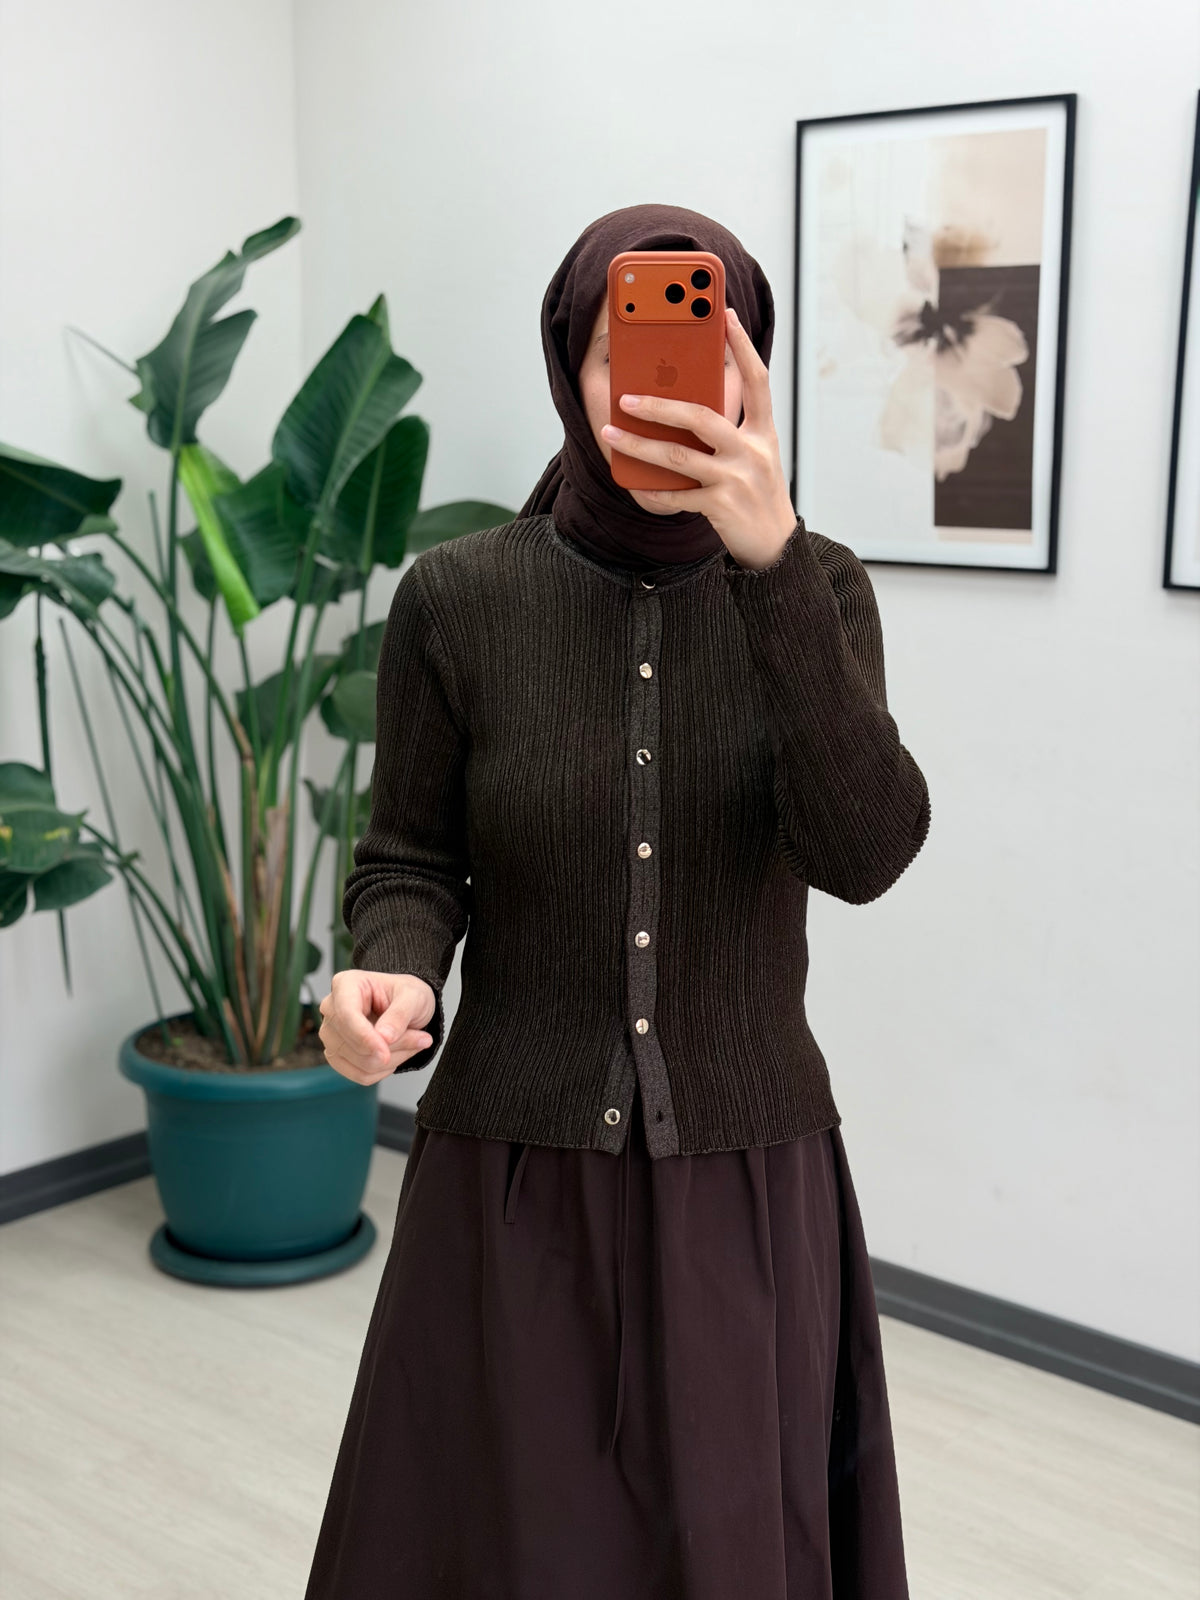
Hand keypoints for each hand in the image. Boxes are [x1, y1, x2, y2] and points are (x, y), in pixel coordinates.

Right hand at [319, 970, 435, 1084]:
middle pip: (352, 1042)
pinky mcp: (337, 1055)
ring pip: (358, 1062)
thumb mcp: (414, 996)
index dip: (365, 1037)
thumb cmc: (406, 994)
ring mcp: (331, 1034)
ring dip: (392, 1060)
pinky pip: (360, 1074)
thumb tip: (384, 1037)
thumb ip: (399, 1015)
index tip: (385, 1053)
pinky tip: (397, 1054)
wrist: (407, 1005)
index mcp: (346, 984)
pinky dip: (384, 1070)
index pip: (346, 1015)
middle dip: (390, 1048)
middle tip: (421, 1039)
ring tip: (413, 1043)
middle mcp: (332, 1008)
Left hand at [600, 306, 797, 568]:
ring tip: (610, 435)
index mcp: (764, 432)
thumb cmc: (758, 495)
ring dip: (639, 445)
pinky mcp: (722, 507)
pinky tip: (632, 483)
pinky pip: (677, 496)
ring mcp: (737, 480)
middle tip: (626, 397)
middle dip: (660, 404)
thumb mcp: (756, 455)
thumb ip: (731, 430)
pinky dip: (652, 491)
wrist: (775, 546)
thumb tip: (685, 404)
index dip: (743, 347)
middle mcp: (753, 451)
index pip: (757, 380)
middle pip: (702, 417)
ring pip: (679, 456)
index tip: (725, 316)